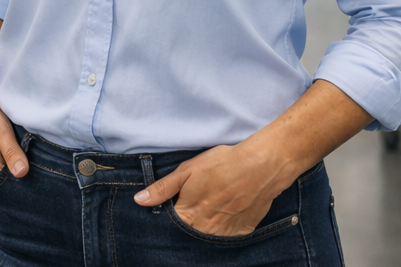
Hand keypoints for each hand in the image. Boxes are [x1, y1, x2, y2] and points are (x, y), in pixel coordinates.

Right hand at [0, 82, 27, 186]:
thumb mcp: (0, 131)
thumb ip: (11, 153)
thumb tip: (22, 173)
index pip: (11, 191)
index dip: (25, 187)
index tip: (37, 180)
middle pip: (5, 188)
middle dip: (20, 182)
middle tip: (35, 172)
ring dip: (11, 174)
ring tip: (22, 163)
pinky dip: (2, 169)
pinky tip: (10, 160)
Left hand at [133, 141, 284, 236]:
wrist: (261, 166)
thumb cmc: (222, 165)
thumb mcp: (186, 171)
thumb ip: (162, 189)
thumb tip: (139, 200)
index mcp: (188, 216)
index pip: (172, 224)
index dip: (173, 213)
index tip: (178, 203)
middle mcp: (205, 230)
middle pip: (190, 232)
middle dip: (190, 221)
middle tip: (200, 200)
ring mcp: (225, 234)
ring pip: (209, 235)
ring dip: (208, 225)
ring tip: (215, 203)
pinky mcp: (243, 232)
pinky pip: (229, 235)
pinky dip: (226, 226)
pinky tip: (229, 209)